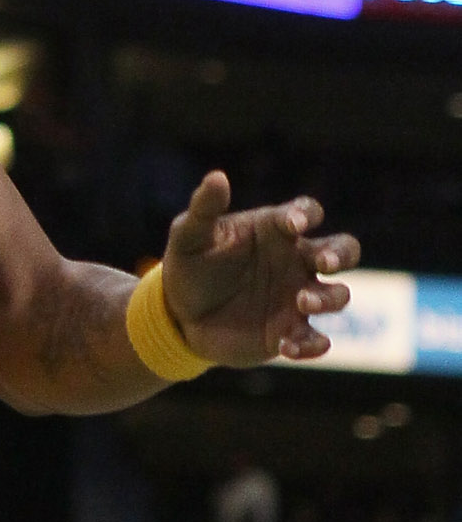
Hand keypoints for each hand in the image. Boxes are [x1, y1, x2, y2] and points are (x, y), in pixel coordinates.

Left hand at [159, 172, 358, 364]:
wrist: (179, 314)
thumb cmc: (190, 265)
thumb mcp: (189, 236)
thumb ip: (204, 209)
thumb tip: (216, 177)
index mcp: (275, 230)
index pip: (306, 212)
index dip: (306, 214)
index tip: (294, 224)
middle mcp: (295, 261)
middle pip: (342, 249)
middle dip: (340, 254)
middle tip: (324, 262)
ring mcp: (297, 297)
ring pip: (337, 295)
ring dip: (329, 298)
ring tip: (302, 302)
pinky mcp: (289, 332)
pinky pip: (313, 339)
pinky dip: (310, 344)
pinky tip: (288, 345)